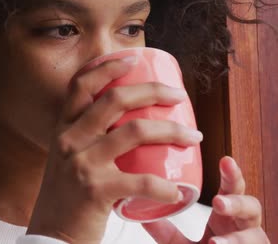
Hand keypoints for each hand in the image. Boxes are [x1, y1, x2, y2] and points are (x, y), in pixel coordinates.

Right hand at [26, 57, 201, 243]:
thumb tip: (122, 119)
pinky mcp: (95, 190)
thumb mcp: (66, 158)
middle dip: (152, 91)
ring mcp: (81, 163)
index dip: (106, 66)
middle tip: (178, 95)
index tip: (132, 57)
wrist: (52, 235)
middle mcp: (68, 140)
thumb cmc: (66, 196)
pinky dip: (165, 185)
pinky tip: (178, 189)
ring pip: (134, 132)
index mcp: (63, 129)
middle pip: (114, 100)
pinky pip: (141, 181)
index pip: (80, 85)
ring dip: (172, 131)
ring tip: (193, 136)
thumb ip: (84, 137)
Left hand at [143, 156, 269, 243]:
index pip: (231, 188)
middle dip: (238, 202)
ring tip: (215, 241)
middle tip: (218, 203)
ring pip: (255, 236)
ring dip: (236, 236)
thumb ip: (164, 231)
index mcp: (227, 215)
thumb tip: (139, 213)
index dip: (231, 174)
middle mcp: (242, 226)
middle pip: (251, 206)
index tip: (224, 160)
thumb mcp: (178, 243)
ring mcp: (250, 242)